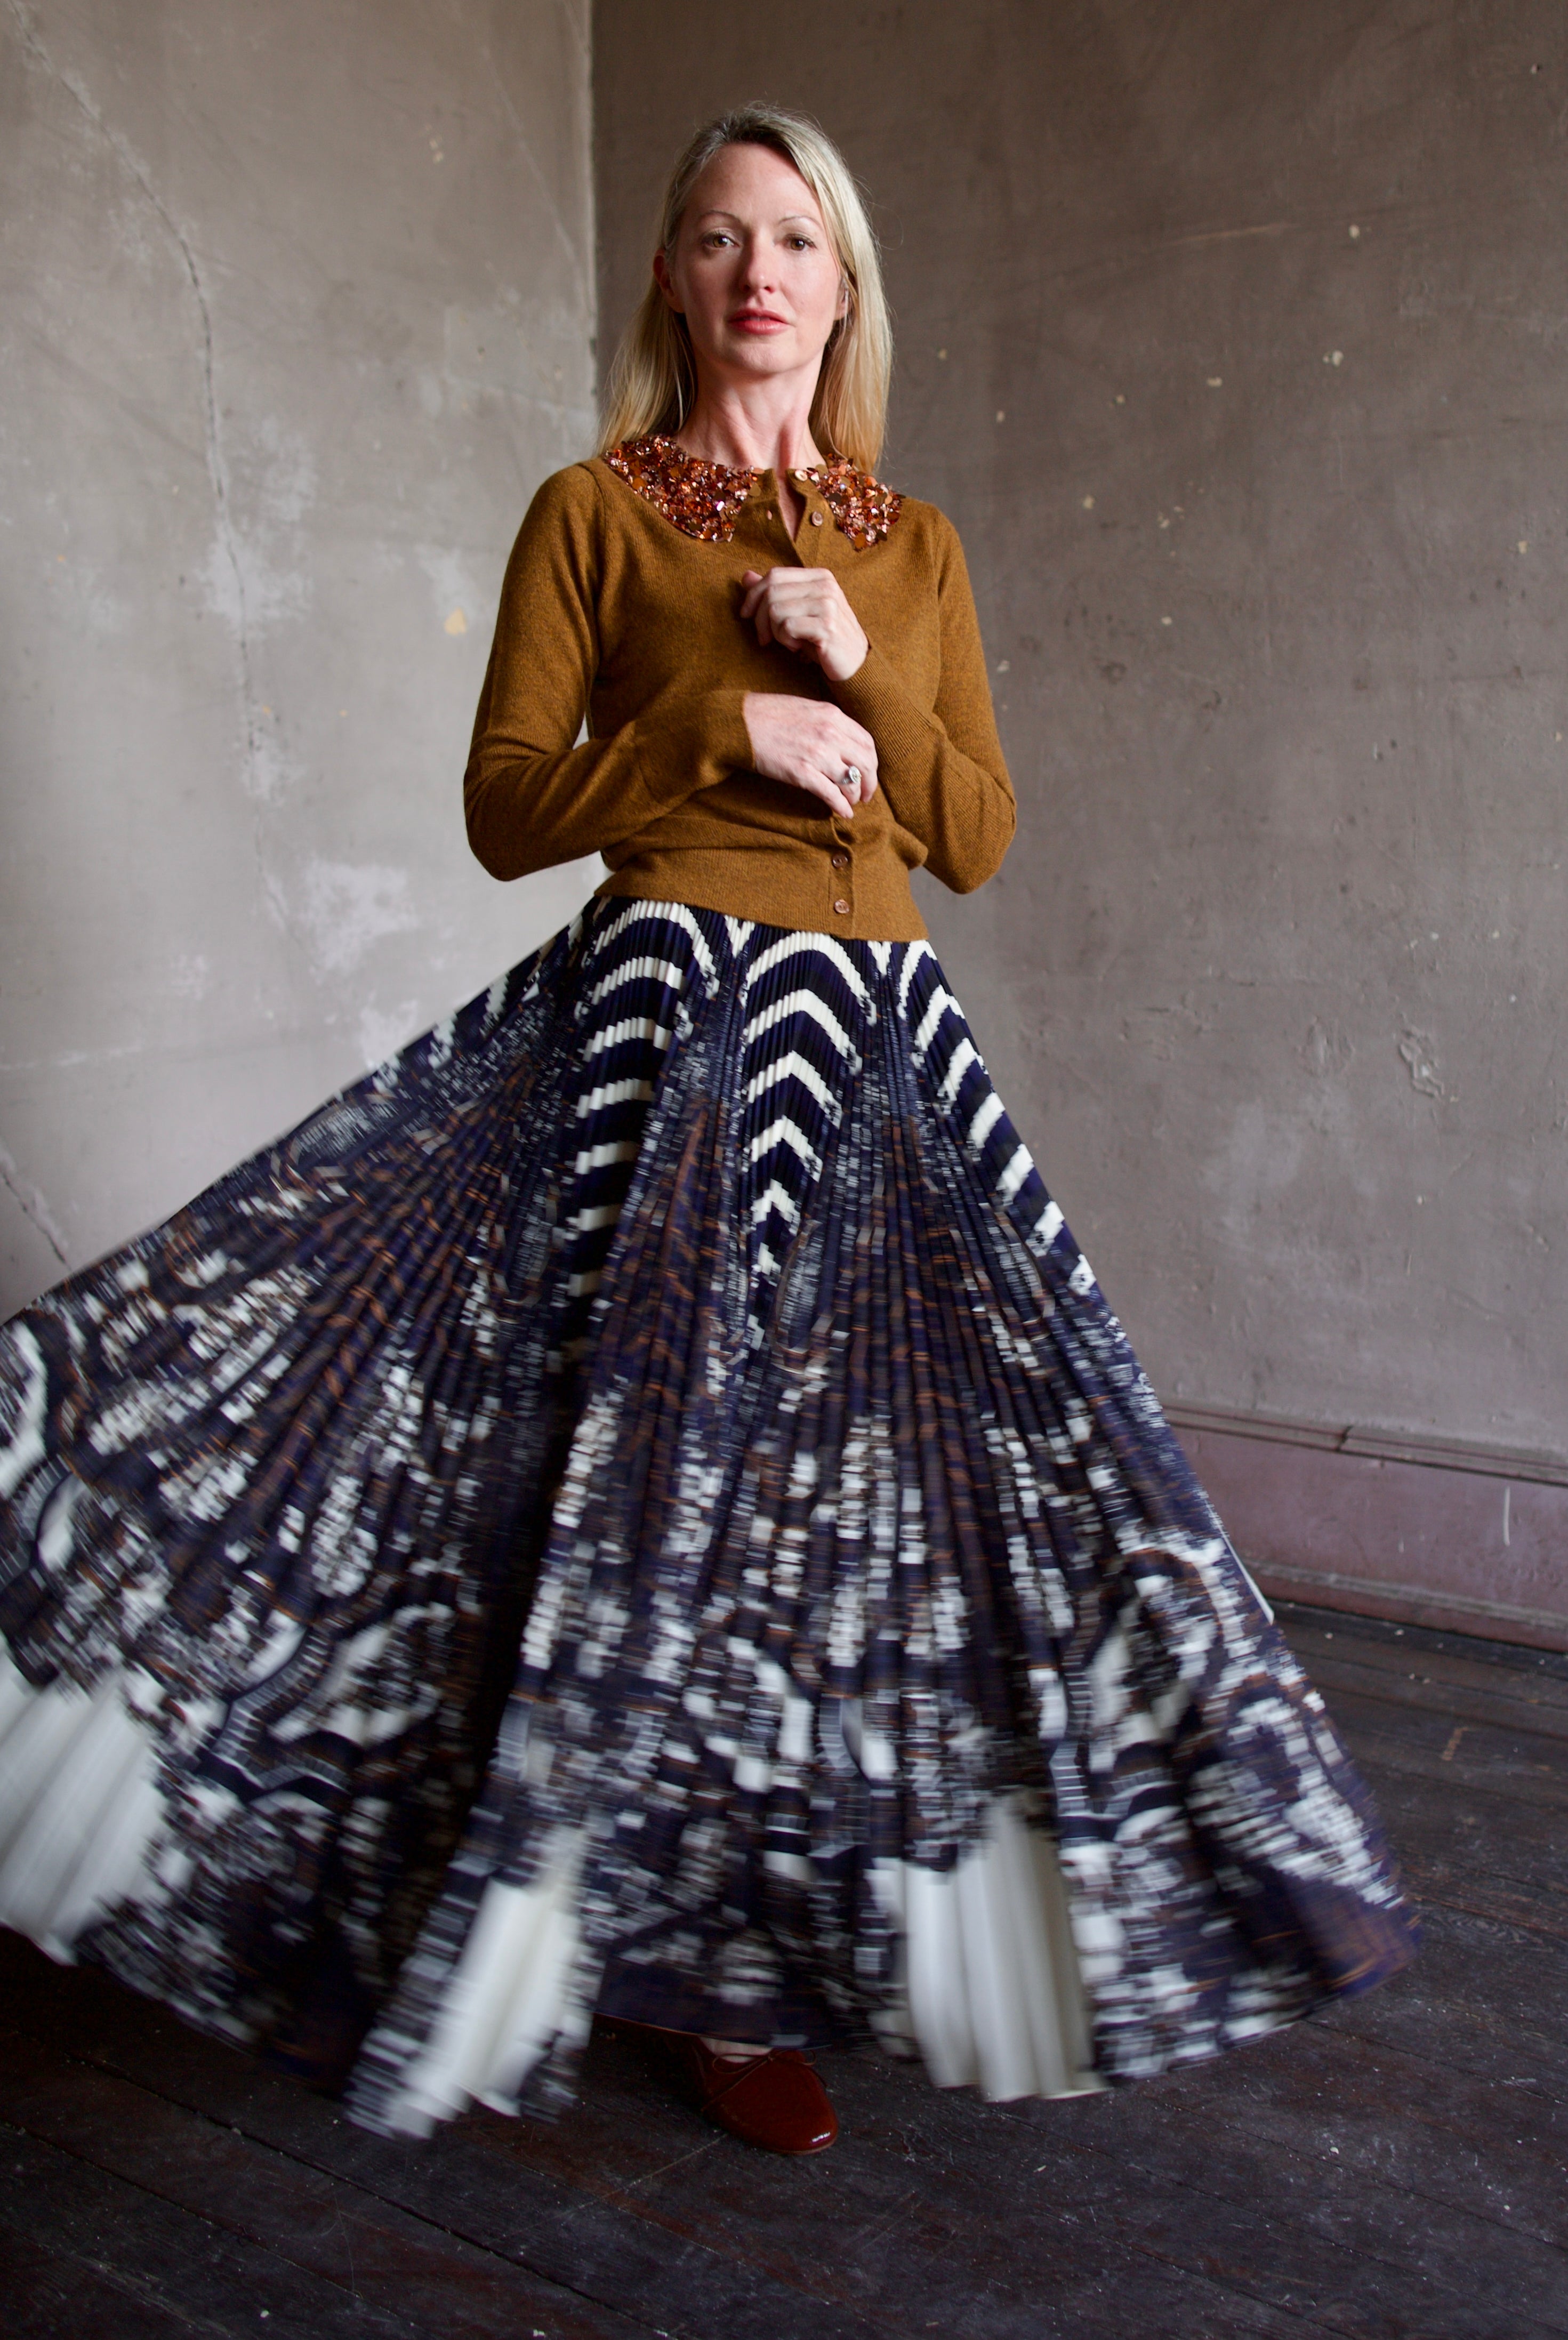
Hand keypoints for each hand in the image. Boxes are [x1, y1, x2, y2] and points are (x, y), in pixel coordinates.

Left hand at [739, 568, 868, 683]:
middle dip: (759, 618)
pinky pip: (787, 627)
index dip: (753, 594)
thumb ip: (775, 592)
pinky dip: (786, 641)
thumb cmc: (823, 637)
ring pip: (776, 609)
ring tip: (789, 642)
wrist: (856, 662)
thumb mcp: (798, 611)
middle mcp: (825, 586)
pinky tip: (798, 648)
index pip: (775, 575)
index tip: (745, 614)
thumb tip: (746, 576)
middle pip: (771, 591)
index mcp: (819, 576)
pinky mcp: (827, 626)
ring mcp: (827, 604)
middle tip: (764, 638)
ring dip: (775, 632)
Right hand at [742, 693, 878, 819]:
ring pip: (851, 782)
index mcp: (833, 716)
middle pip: (865, 764)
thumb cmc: (768, 714)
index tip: (869, 773)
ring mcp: (817, 754)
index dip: (872, 763)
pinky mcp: (802, 773)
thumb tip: (843, 741)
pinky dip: (841, 806)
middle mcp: (830, 734)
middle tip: (866, 795)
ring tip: (851, 803)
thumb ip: (828, 722)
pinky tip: (843, 813)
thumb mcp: (806, 708)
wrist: (740, 723)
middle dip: (870, 783)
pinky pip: (831, 794)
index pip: (867, 743)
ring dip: (855, 796)